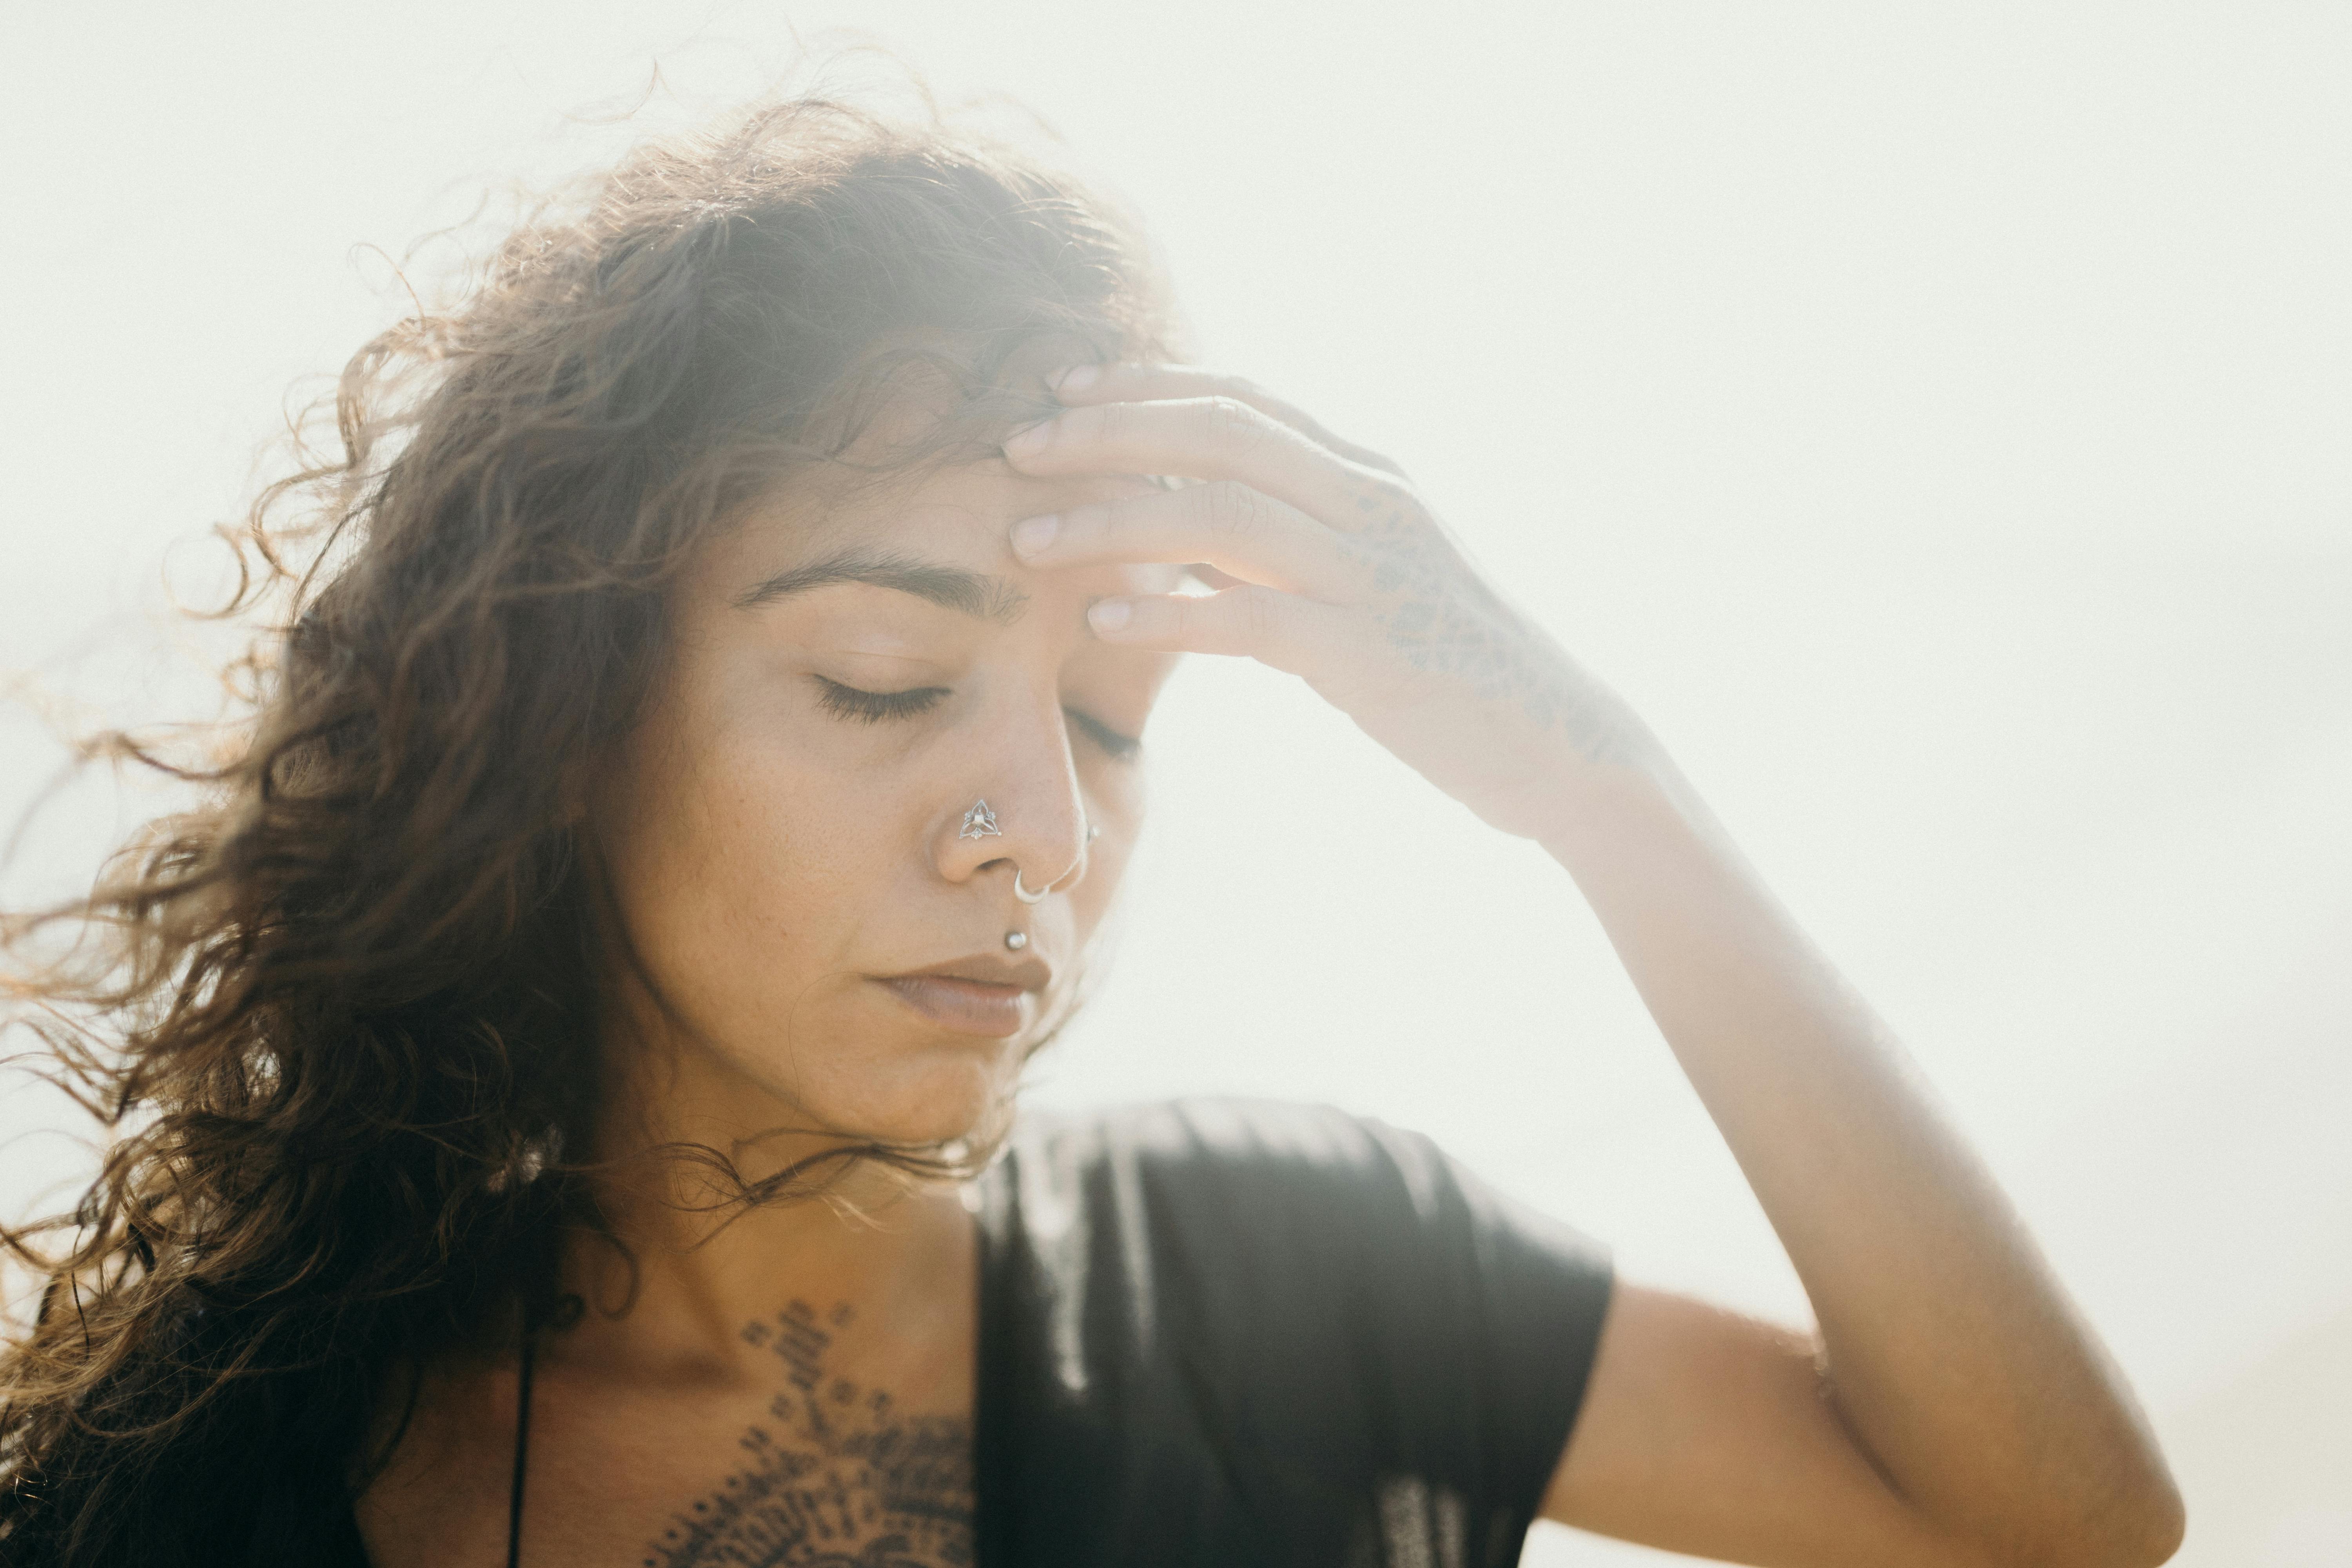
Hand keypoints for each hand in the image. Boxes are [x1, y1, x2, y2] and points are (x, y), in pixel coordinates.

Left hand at [1002, 365, 1655, 841]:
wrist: (1560, 744)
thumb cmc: (1452, 667)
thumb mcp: (1370, 582)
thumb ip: (1288, 550)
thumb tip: (1188, 547)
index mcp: (1371, 476)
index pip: (1245, 397)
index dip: (1148, 384)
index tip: (1064, 389)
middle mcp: (1373, 505)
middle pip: (1221, 434)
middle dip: (1109, 432)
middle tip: (1019, 447)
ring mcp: (1374, 577)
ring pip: (1222, 515)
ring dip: (1114, 519)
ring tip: (1031, 537)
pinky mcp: (1370, 656)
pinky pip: (1251, 621)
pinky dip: (1171, 614)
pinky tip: (1104, 617)